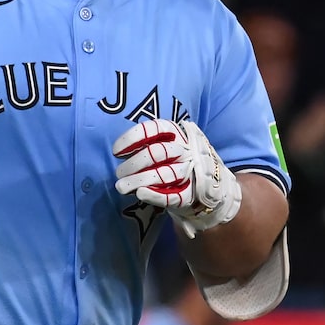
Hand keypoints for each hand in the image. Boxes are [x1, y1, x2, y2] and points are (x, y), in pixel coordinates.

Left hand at [113, 119, 240, 238]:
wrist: (207, 185)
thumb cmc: (174, 160)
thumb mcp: (164, 144)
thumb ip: (145, 145)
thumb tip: (119, 152)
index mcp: (176, 133)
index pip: (153, 129)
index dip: (132, 138)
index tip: (116, 151)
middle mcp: (185, 149)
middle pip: (157, 153)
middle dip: (133, 164)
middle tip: (118, 174)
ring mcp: (190, 171)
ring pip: (165, 174)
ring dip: (140, 180)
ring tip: (121, 187)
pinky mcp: (191, 193)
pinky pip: (173, 195)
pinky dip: (155, 195)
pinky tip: (141, 194)